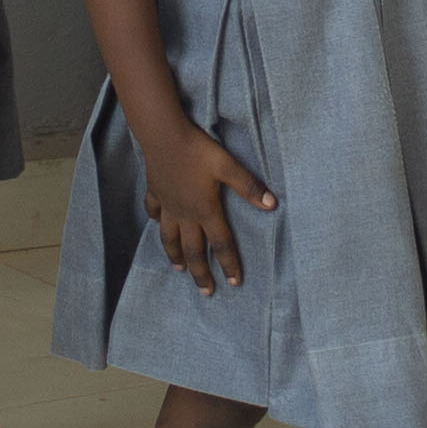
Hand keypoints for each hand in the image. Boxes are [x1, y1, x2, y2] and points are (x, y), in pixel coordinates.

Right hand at [140, 109, 276, 291]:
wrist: (163, 135)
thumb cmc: (198, 150)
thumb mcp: (228, 166)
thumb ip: (248, 187)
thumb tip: (272, 205)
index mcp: (206, 210)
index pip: (221, 244)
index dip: (229, 264)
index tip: (234, 283)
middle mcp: (185, 214)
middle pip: (193, 250)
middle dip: (201, 273)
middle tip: (206, 292)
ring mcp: (167, 205)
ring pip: (170, 237)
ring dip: (175, 255)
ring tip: (178, 269)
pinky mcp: (155, 192)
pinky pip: (154, 212)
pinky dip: (156, 221)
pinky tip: (156, 223)